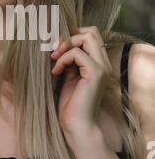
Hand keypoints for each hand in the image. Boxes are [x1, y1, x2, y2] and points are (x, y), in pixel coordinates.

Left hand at [50, 26, 111, 145]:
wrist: (77, 127)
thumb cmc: (70, 105)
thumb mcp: (68, 77)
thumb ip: (68, 61)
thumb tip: (56, 44)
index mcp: (99, 63)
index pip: (91, 35)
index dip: (72, 36)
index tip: (56, 50)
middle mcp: (104, 63)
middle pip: (91, 31)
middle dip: (69, 36)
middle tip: (54, 51)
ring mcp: (102, 68)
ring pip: (87, 37)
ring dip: (65, 45)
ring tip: (53, 59)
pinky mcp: (95, 74)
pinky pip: (77, 53)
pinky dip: (63, 59)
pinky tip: (56, 72)